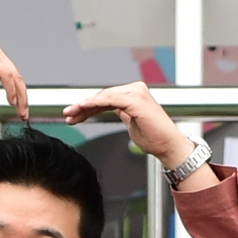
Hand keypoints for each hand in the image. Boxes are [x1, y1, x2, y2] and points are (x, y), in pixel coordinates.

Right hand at [0, 39, 35, 124]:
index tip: (20, 107)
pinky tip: (13, 102)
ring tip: (20, 112)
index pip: (11, 73)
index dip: (18, 90)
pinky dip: (12, 90)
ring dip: (20, 96)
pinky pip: (6, 76)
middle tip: (24, 114)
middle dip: (23, 96)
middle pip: (16, 74)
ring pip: (14, 76)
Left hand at [67, 81, 191, 164]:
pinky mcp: (135, 100)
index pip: (106, 98)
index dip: (89, 107)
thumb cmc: (155, 138)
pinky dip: (95, 103)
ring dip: (85, 105)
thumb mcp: (131, 122)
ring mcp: (136, 93)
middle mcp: (136, 90)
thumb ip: (121, 112)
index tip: (75, 114)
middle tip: (68, 113)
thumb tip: (109, 109)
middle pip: (103, 96)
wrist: (169, 147)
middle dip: (83, 106)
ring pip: (103, 96)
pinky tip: (83, 107)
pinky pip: (110, 99)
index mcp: (135, 94)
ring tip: (71, 113)